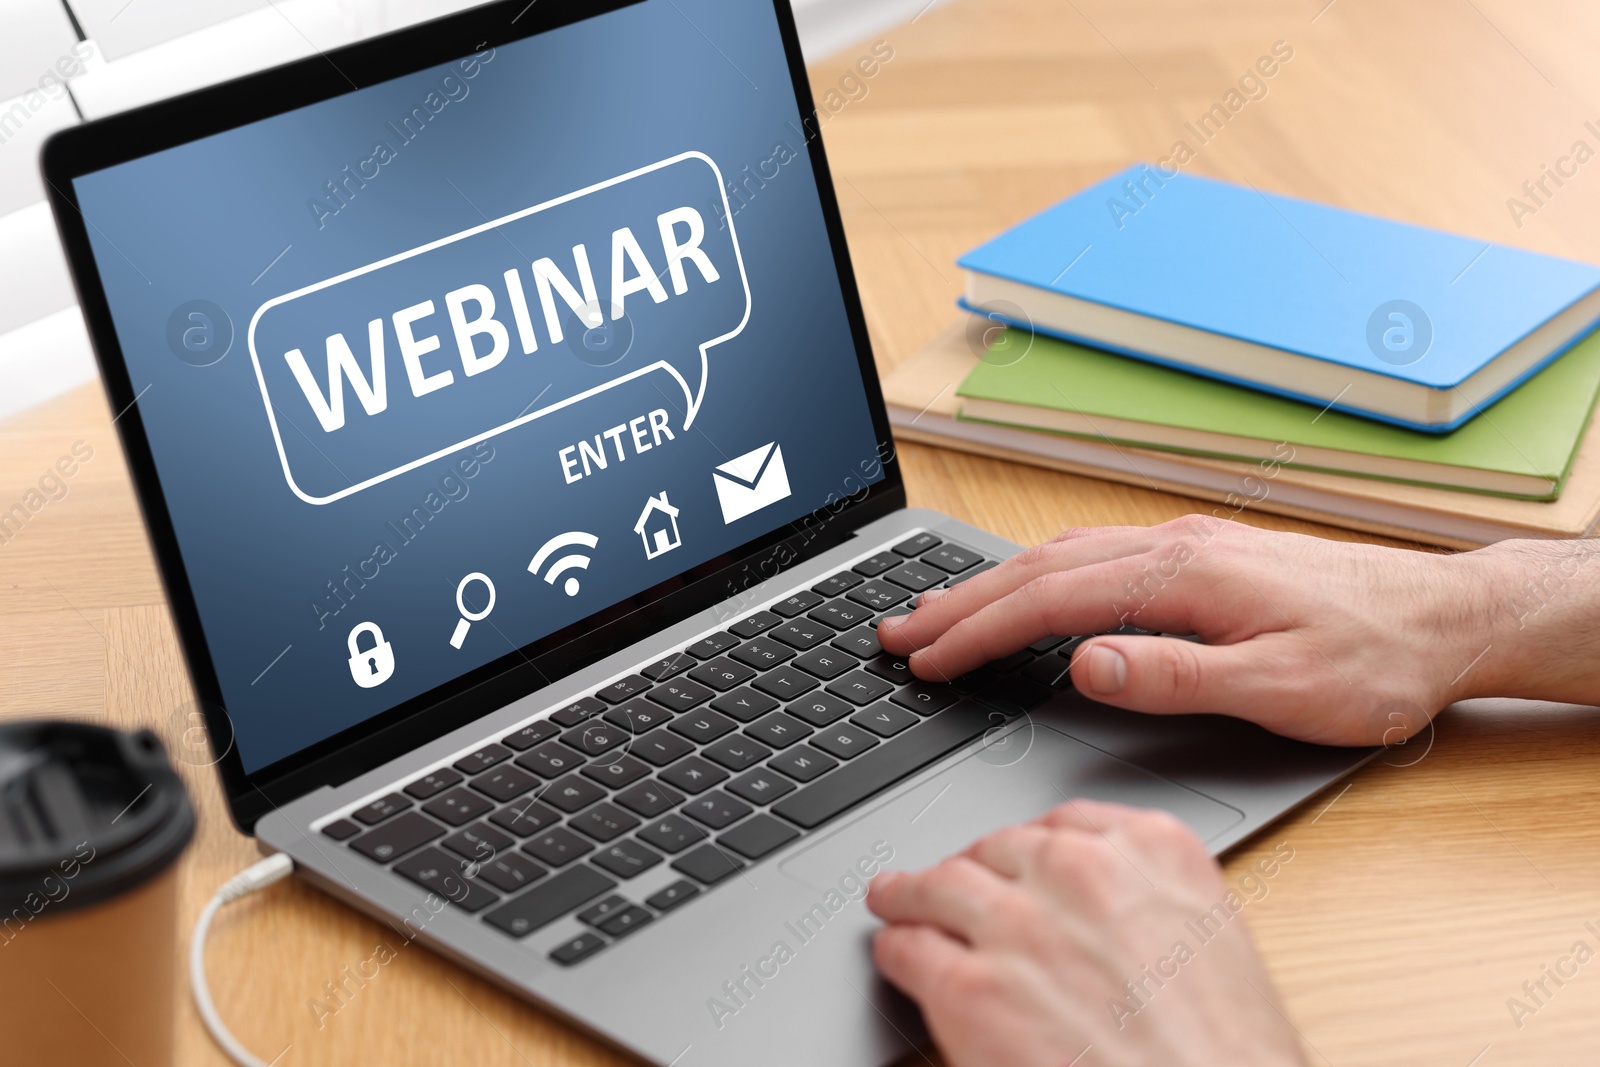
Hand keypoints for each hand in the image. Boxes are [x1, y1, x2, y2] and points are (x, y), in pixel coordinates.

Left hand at [867, 799, 1306, 1066]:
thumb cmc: (1227, 1055)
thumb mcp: (1213, 942)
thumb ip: (1148, 904)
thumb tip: (1100, 912)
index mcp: (1154, 851)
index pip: (1065, 823)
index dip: (1027, 846)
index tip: (1013, 854)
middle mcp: (1080, 873)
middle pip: (997, 849)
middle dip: (974, 869)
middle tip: (951, 881)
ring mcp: (1019, 925)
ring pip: (942, 885)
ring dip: (913, 894)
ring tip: (895, 898)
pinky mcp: (970, 988)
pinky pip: (911, 948)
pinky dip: (897, 947)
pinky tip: (895, 951)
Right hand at [878, 517, 1599, 745]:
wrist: (1445, 618)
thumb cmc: (1373, 661)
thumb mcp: (1281, 689)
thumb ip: (1176, 675)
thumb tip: (1085, 662)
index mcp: (1184, 576)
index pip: (1050, 601)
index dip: (978, 631)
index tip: (924, 657)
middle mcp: (1174, 547)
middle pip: (1039, 567)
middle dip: (959, 600)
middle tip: (895, 630)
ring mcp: (1184, 545)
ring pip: (1060, 556)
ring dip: (990, 584)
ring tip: (934, 612)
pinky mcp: (1198, 555)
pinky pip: (1091, 556)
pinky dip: (1035, 575)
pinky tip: (1021, 590)